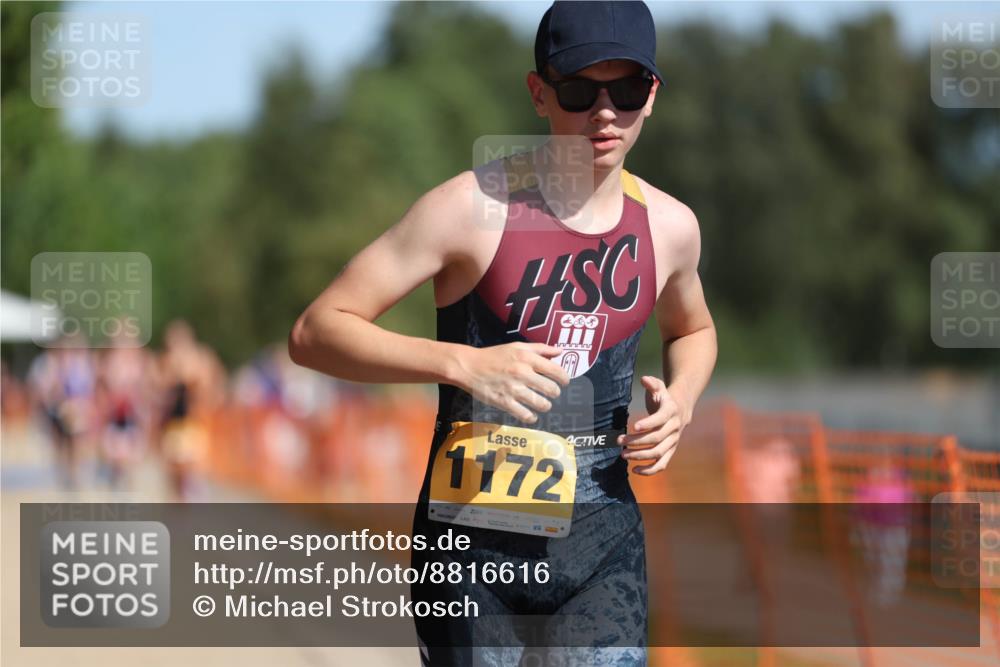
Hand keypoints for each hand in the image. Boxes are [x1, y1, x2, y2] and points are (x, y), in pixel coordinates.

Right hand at [455, 342, 569, 423]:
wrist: (469, 366)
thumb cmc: (494, 356)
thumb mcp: (517, 346)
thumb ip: (540, 349)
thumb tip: (560, 352)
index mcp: (527, 358)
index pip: (556, 371)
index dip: (564, 379)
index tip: (564, 382)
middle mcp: (522, 373)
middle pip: (551, 389)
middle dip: (554, 393)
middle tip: (551, 393)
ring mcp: (513, 389)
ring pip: (541, 404)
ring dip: (545, 405)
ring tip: (542, 404)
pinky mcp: (504, 402)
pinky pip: (525, 415)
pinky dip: (531, 417)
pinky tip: (530, 414)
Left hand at [619, 375, 688, 474]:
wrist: (680, 409)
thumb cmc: (664, 397)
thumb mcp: (659, 386)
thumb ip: (652, 383)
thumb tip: (644, 379)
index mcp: (671, 411)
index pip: (661, 419)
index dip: (649, 423)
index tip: (634, 426)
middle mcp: (674, 428)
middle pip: (656, 438)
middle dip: (637, 441)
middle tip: (619, 441)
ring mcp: (673, 441)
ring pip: (658, 453)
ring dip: (640, 456)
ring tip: (623, 455)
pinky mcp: (670, 451)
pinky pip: (662, 465)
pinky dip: (649, 470)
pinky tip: (634, 470)